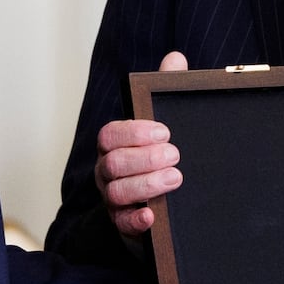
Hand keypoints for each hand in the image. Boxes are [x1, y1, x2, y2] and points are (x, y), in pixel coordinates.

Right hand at [95, 51, 188, 235]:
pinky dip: (136, 219)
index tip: (164, 131)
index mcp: (115, 145)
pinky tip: (153, 213)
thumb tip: (175, 58)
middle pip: (114, 162)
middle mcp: (108, 171)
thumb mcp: (162, 125)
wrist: (163, 204)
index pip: (111, 133)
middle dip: (144, 158)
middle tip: (175, 155)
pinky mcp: (124, 225)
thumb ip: (164, 92)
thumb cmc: (157, 157)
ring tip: (175, 178)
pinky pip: (123, 224)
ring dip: (146, 184)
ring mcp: (114, 199)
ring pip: (117, 192)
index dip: (134, 131)